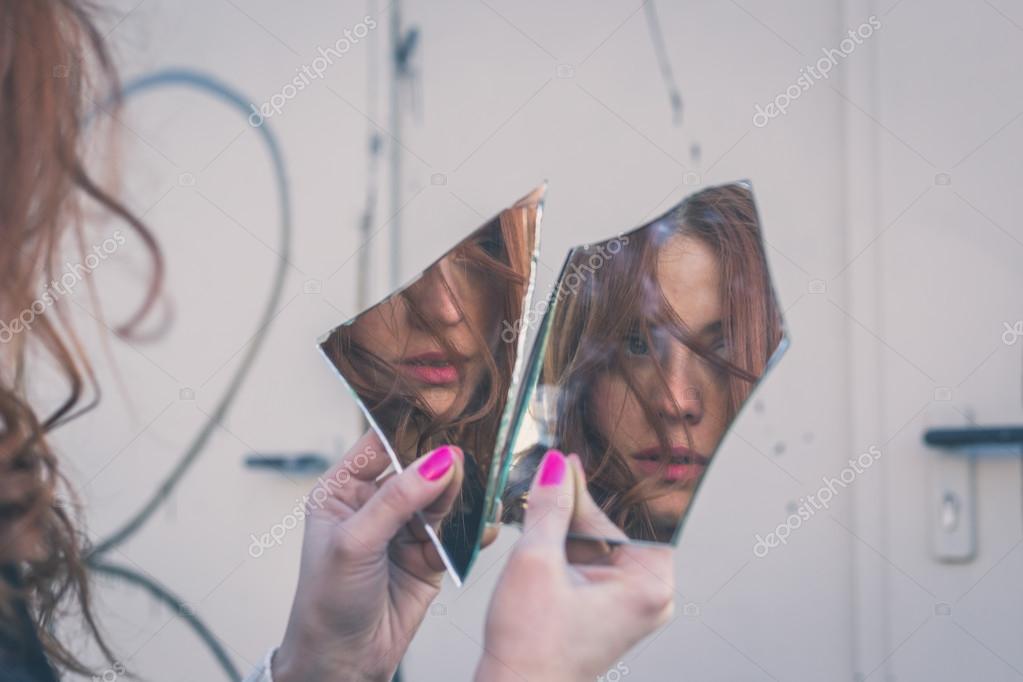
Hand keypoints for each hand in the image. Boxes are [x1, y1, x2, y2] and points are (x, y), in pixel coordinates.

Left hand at [273, 431, 463, 681]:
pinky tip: (484, 526)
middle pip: (419, 468)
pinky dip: (473, 528)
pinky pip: (457, 532)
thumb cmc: (326, 602)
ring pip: (442, 498)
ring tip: (477, 496)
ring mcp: (404, 529)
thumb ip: (397, 500)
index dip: (411, 430)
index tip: (444, 417)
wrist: (342, 663)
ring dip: (461, 497)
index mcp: (345, 489)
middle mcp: (375, 504)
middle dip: (443, 466)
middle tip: (465, 465)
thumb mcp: (355, 543)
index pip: (381, 443)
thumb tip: (437, 462)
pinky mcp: (429, 555)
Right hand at [476, 450, 675, 681]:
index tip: (569, 461)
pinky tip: (540, 530)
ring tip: (538, 502)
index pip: (626, 514)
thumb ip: (550, 507)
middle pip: (612, 527)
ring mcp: (627, 603)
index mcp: (650, 583)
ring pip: (597, 542)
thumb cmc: (533, 648)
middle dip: (576, 505)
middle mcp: (647, 594)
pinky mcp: (606, 608)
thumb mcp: (536, 561)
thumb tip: (556, 467)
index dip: (594, 486)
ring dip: (566, 524)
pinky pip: (589, 561)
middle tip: (548, 475)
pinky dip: (564, 545)